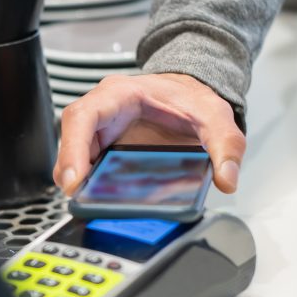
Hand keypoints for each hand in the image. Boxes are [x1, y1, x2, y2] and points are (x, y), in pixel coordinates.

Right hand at [53, 73, 245, 194]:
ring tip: (86, 202)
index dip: (74, 147)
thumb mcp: (216, 117)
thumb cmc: (191, 100)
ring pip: (74, 153)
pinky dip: (88, 182)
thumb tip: (227, 179)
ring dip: (76, 178)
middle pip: (71, 137)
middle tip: (77, 197)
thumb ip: (226, 146)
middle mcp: (103, 109)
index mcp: (121, 94)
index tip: (74, 177)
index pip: (84, 115)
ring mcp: (100, 129)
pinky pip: (86, 164)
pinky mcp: (103, 146)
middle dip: (69, 168)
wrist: (189, 94)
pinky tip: (97, 198)